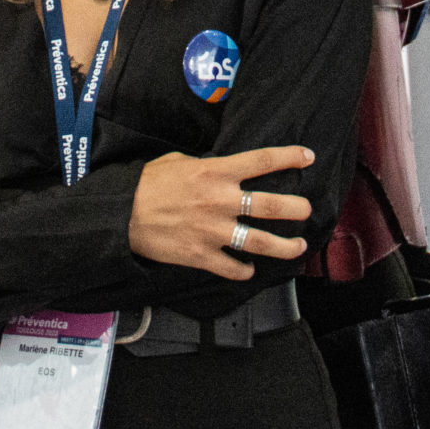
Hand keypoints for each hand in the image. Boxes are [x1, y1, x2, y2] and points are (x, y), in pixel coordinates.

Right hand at [128, 146, 312, 278]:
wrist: (121, 214)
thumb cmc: (146, 184)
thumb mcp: (177, 161)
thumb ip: (205, 165)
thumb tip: (220, 169)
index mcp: (215, 171)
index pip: (262, 161)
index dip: (289, 157)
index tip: (308, 157)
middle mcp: (221, 200)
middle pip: (271, 206)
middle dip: (296, 208)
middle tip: (307, 210)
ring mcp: (214, 231)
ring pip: (260, 242)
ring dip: (284, 246)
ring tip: (298, 247)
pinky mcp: (202, 255)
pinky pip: (232, 267)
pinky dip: (244, 271)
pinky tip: (249, 270)